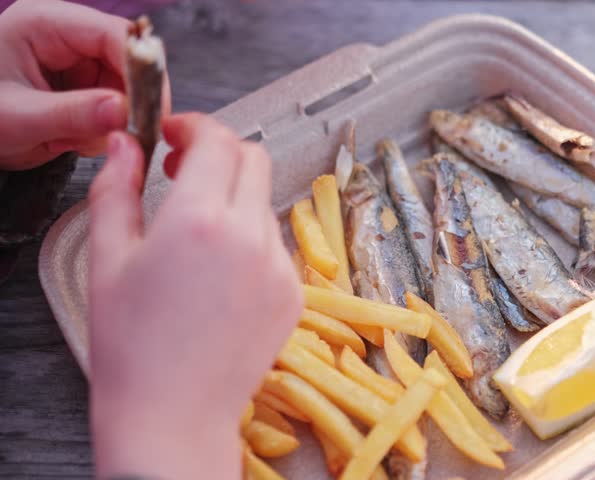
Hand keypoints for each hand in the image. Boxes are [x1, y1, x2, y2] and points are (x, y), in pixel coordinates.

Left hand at [0, 0, 170, 169]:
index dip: (141, 71)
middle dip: (132, 102)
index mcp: (45, 24)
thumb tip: (123, 111)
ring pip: (129, 89)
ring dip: (118, 121)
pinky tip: (78, 140)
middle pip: (130, 62)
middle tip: (128, 136)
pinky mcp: (84, 87)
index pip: (115, 35)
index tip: (151, 111)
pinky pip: (117, 106)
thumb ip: (72, 114)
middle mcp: (67, 37)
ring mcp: (78, 63)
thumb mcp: (18, 118)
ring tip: (80, 141)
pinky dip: (109, 129)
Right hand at [87, 114, 300, 478]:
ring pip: (264, 204)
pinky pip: (276, 247)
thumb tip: (127, 143)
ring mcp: (280, 266)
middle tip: (184, 173)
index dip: (194, 126)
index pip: (216, 139)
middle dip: (220, 153)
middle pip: (253, 159)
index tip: (172, 136)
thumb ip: (116, 188)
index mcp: (199, 220)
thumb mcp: (108, 259)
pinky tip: (220, 279)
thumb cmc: (131, 343)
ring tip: (196, 242)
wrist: (174, 416)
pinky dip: (252, 242)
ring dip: (234, 201)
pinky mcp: (295, 294)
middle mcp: (251, 236)